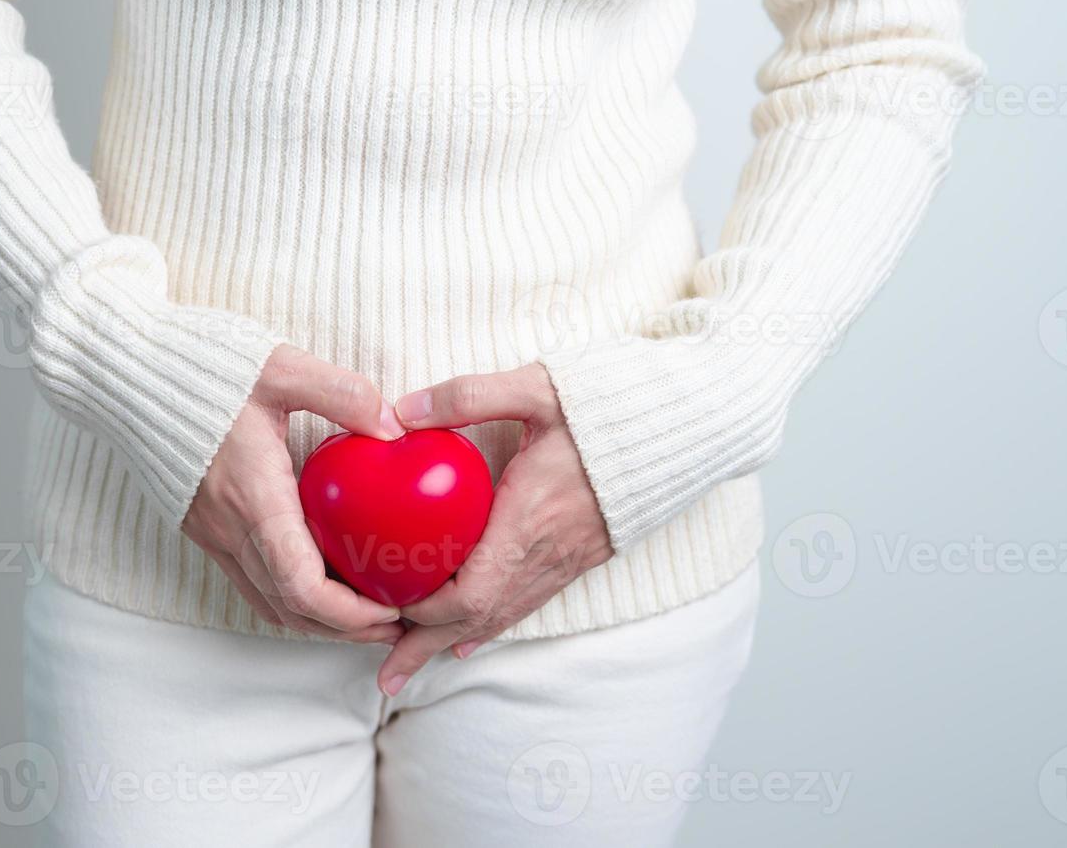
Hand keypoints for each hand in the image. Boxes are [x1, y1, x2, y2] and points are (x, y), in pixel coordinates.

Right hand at [183, 344, 407, 643]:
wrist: (125, 371)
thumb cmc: (201, 367)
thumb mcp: (280, 367)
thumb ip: (341, 393)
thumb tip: (393, 426)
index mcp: (253, 499)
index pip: (302, 587)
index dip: (352, 613)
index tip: (393, 608)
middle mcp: (229, 529)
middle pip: (291, 609)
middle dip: (347, 628)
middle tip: (397, 625)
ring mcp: (212, 533)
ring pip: (267, 602)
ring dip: (318, 620)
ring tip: (367, 615)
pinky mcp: (204, 527)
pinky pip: (250, 581)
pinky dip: (290, 596)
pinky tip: (322, 580)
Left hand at [375, 364, 613, 693]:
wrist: (681, 428)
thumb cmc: (607, 407)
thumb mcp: (535, 388)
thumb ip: (469, 396)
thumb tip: (402, 411)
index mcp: (528, 520)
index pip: (471, 593)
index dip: (426, 610)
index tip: (385, 604)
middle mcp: (545, 553)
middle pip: (477, 620)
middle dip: (426, 646)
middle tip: (385, 678)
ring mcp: (563, 561)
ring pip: (500, 618)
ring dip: (451, 644)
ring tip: (409, 668)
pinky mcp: (577, 559)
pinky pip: (525, 605)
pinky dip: (489, 625)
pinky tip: (467, 640)